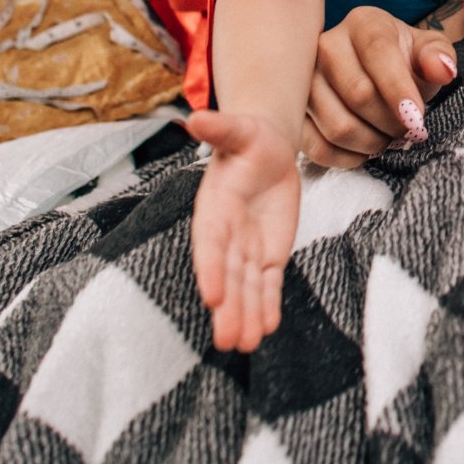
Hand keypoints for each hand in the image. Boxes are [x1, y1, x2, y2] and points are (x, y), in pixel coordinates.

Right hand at [187, 109, 300, 351]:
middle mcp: (227, 234)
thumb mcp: (239, 129)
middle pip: (228, 274)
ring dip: (246, 314)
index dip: (212, 268)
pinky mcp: (268, 254)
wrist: (266, 150)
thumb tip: (195, 118)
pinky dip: (267, 304)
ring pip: (247, 286)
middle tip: (228, 341)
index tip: (214, 295)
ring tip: (247, 345)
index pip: (212, 243)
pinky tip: (267, 329)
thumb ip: (219, 128)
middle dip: (229, 307)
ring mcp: (247, 247)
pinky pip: (267, 283)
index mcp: (214, 208)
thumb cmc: (248, 138)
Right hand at [302, 5, 458, 166]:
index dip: (399, 90)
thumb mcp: (429, 51)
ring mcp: (304, 79)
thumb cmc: (405, 61)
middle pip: (358, 94)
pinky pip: (316, 146)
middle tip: (407, 131)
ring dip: (372, 143)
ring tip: (388, 139)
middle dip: (391, 122)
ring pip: (337, 125)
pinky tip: (365, 151)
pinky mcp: (294, 111)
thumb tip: (442, 69)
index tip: (417, 120)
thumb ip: (439, 56)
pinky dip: (347, 158)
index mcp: (363, 23)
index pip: (378, 52)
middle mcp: (326, 44)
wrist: (377, 73)